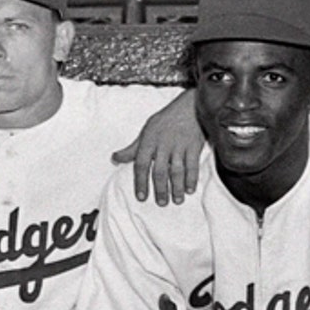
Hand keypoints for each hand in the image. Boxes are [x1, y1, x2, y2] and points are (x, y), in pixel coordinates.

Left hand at [112, 89, 201, 205]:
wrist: (191, 106)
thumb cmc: (166, 119)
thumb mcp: (147, 130)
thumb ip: (133, 148)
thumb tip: (115, 158)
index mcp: (149, 140)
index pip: (141, 164)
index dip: (140, 182)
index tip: (141, 197)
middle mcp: (163, 144)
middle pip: (160, 171)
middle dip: (160, 189)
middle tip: (161, 203)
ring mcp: (179, 145)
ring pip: (177, 170)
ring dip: (176, 187)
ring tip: (176, 200)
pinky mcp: (194, 146)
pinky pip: (192, 165)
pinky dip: (191, 178)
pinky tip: (189, 189)